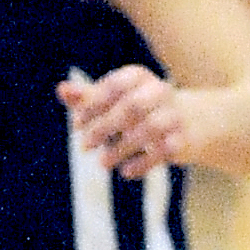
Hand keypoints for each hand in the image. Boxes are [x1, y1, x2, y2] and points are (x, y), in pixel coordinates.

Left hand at [60, 64, 195, 175]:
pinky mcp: (182, 139)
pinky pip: (162, 151)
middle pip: (131, 107)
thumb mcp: (111, 101)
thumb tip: (61, 90)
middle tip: (84, 146)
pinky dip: (142, 163)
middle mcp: (159, 90)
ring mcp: (173, 114)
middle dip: (104, 127)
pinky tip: (125, 172)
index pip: (113, 87)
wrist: (189, 122)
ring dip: (120, 148)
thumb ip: (86, 97)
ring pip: (148, 130)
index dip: (92, 106)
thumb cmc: (137, 110)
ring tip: (102, 163)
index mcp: (138, 77)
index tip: (77, 126)